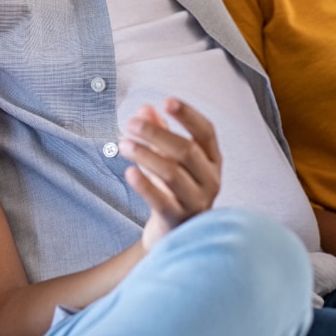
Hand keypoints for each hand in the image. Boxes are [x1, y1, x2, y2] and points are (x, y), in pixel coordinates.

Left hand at [119, 98, 221, 249]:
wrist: (174, 235)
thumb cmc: (174, 191)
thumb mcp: (170, 159)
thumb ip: (160, 133)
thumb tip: (145, 109)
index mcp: (212, 160)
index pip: (206, 132)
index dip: (188, 115)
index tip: (167, 101)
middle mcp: (210, 180)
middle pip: (186, 150)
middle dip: (157, 133)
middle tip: (131, 123)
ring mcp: (197, 201)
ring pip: (172, 173)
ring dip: (146, 155)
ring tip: (123, 144)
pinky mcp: (179, 220)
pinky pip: (161, 200)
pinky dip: (144, 185)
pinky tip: (129, 172)